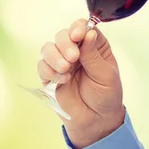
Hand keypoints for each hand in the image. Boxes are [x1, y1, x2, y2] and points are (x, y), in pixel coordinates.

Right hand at [38, 18, 124, 148]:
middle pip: (63, 35)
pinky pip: (42, 66)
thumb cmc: (106, 96)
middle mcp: (76, 50)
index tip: (77, 35)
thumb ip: (93, 55)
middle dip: (65, 43)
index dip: (78, 27)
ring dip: (55, 56)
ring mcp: (61, 62)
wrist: (96, 121)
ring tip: (66, 69)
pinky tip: (62, 80)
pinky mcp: (50, 76)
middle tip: (73, 57)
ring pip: (48, 48)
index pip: (82, 27)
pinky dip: (49, 70)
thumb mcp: (106, 75)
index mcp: (93, 46)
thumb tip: (88, 33)